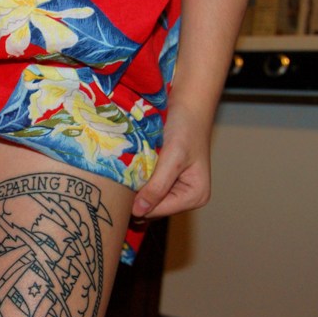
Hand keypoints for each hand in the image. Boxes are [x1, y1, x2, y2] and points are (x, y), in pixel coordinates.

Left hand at [131, 105, 213, 219]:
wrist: (188, 104)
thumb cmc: (185, 127)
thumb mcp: (172, 157)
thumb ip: (157, 187)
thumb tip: (139, 212)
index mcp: (195, 196)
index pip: (157, 212)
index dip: (137, 201)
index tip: (121, 185)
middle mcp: (187, 197)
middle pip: (151, 208)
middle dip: (136, 195)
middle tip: (122, 175)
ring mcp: (175, 189)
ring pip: (145, 199)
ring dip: (134, 187)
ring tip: (129, 168)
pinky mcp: (165, 179)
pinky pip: (144, 188)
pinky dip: (136, 179)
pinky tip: (132, 167)